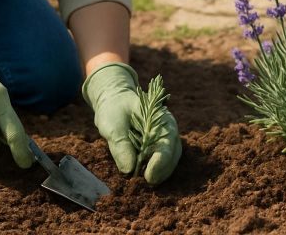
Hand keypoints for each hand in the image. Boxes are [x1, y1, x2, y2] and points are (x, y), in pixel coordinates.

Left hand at [82, 63, 181, 183]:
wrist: (115, 102)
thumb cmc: (114, 110)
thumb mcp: (112, 124)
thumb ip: (120, 145)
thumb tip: (129, 170)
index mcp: (160, 117)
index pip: (167, 142)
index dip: (161, 162)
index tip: (149, 176)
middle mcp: (168, 129)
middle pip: (173, 154)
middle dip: (162, 171)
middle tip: (147, 183)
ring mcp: (166, 139)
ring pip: (171, 160)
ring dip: (160, 174)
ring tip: (144, 182)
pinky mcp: (159, 148)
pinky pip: (163, 162)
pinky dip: (156, 172)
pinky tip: (144, 177)